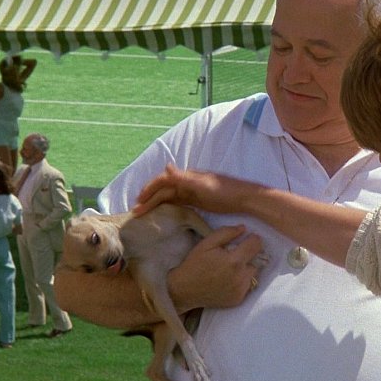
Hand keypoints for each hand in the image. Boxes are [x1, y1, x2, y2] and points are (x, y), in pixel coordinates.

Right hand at [134, 165, 259, 216]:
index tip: (138, 200)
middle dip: (149, 199)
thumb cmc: (225, 191)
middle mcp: (188, 182)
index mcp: (187, 177)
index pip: (163, 180)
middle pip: (164, 190)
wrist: (245, 199)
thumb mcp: (203, 185)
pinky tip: (162, 214)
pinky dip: (168, 207)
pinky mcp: (198, 201)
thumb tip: (166, 166)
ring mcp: (193, 192)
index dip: (149, 189)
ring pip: (169, 197)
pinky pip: (178, 202)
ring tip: (144, 214)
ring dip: (156, 203)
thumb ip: (184, 177)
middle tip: (136, 211)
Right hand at [167, 225, 264, 311]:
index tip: (247, 238)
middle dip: (248, 255)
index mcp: (234, 261)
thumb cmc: (194, 264)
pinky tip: (228, 280)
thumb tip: (244, 228)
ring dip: (246, 269)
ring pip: (253, 274)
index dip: (253, 239)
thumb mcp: (207, 243)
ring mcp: (241, 290)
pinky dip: (241, 281)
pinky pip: (247, 286)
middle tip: (235, 255)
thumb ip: (226, 233)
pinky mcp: (238, 299)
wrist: (184, 290)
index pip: (256, 245)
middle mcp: (241, 277)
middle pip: (257, 260)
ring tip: (230, 268)